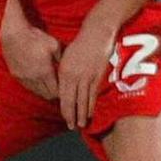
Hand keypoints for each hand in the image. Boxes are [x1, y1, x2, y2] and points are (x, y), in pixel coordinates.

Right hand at [0, 19, 60, 100]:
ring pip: (36, 92)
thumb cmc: (36, 37)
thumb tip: (67, 67)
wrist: (13, 33)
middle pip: (47, 95)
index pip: (55, 92)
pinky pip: (28, 86)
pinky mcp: (16, 75)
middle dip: (54, 93)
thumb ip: (61, 59)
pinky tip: (38, 78)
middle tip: (58, 86)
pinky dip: (34, 86)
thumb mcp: (54, 45)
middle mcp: (34, 78)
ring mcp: (23, 78)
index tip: (64, 86)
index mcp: (45, 72)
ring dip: (43, 90)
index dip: (61, 91)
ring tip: (48, 83)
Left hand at [56, 12, 121, 126]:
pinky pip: (93, 94)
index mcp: (64, 71)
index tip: (65, 118)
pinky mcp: (97, 75)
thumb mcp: (66, 57)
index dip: (64, 109)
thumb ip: (64, 73)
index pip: (63, 96)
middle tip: (72, 127)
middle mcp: (74, 76)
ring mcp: (86, 77)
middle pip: (72, 101)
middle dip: (72, 116)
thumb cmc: (80, 44)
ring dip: (82, 114)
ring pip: (83, 100)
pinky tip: (91, 112)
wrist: (96, 33)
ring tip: (82, 124)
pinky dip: (92, 105)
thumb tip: (62, 88)